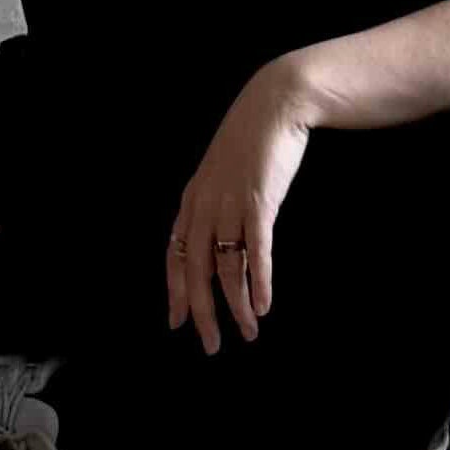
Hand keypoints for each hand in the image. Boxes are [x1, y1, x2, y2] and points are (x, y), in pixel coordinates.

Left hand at [167, 62, 313, 356]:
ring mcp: (231, 203)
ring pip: (226, 267)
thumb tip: (218, 234)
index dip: (175, 290)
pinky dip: (258, 281)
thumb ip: (216, 201)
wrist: (275, 103)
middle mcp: (205, 204)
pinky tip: (263, 305)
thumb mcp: (223, 171)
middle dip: (202, 312)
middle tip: (211, 345)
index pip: (174, 254)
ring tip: (248, 332)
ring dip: (236, 305)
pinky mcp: (259, 202)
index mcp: (193, 198)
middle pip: (195, 269)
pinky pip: (255, 251)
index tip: (177, 322)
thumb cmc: (253, 138)